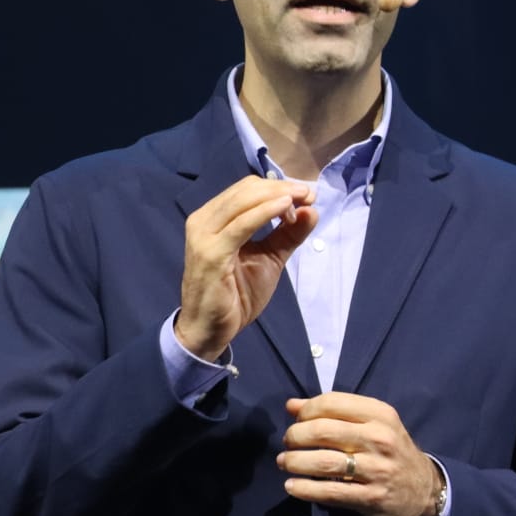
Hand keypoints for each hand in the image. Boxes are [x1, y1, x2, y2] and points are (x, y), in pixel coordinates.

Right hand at [175, 176, 318, 360]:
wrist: (210, 329)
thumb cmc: (236, 294)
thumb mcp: (269, 258)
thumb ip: (288, 234)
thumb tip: (311, 208)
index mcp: (214, 218)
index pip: (248, 188)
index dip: (279, 186)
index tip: (306, 195)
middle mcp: (204, 220)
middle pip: (248, 189)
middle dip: (282, 188)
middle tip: (309, 194)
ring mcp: (204, 234)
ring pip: (244, 200)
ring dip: (278, 196)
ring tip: (303, 200)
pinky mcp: (211, 252)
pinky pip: (242, 224)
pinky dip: (266, 212)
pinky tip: (287, 209)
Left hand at [278, 393, 443, 515]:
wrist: (425, 492)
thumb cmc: (390, 452)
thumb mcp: (372, 425)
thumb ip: (333, 413)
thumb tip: (291, 405)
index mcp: (380, 414)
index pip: (332, 403)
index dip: (306, 410)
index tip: (296, 420)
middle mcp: (380, 438)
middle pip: (323, 431)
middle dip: (295, 436)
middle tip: (287, 443)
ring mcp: (377, 469)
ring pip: (323, 462)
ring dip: (295, 461)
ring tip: (284, 462)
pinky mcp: (371, 497)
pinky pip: (330, 492)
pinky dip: (305, 489)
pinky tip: (292, 486)